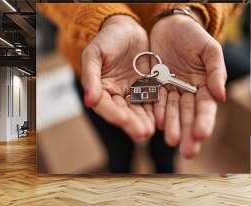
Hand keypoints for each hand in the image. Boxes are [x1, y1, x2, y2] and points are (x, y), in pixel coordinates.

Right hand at [82, 15, 153, 140]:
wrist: (127, 28)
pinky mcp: (148, 87)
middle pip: (123, 111)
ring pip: (138, 109)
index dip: (113, 113)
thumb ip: (91, 76)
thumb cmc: (107, 38)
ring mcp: (133, 92)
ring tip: (151, 130)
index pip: (104, 105)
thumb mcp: (94, 53)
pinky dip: (156, 110)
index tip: (123, 120)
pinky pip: (152, 100)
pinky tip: (161, 119)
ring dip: (144, 121)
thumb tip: (89, 100)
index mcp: (100, 88)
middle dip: (132, 123)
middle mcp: (116, 94)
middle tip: (142, 133)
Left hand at [150, 14, 226, 157]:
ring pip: (172, 112)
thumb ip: (216, 71)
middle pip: (189, 115)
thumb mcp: (209, 49)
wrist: (169, 25)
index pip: (206, 107)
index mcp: (204, 85)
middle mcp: (188, 92)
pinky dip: (156, 112)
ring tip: (172, 141)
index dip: (205, 120)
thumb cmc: (193, 35)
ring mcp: (171, 90)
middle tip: (188, 151)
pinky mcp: (154, 86)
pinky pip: (155, 101)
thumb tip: (221, 96)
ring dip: (172, 127)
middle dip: (189, 132)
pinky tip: (157, 124)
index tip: (202, 134)